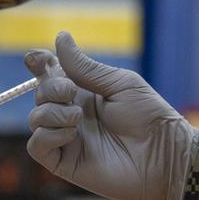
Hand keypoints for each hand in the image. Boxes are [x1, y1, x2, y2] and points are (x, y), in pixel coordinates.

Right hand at [25, 31, 198, 199]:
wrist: (163, 154)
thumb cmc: (149, 116)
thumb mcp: (119, 83)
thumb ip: (85, 67)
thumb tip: (60, 37)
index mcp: (84, 92)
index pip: (50, 75)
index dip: (38, 64)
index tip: (36, 59)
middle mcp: (72, 114)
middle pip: (40, 94)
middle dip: (50, 88)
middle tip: (71, 91)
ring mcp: (67, 139)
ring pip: (35, 119)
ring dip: (51, 112)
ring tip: (77, 117)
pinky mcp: (64, 163)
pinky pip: (37, 146)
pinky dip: (47, 135)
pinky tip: (71, 133)